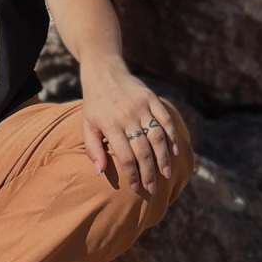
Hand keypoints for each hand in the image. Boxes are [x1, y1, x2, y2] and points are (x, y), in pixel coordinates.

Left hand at [79, 58, 180, 195]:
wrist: (104, 72)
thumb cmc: (94, 104)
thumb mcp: (86, 125)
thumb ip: (93, 149)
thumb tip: (100, 172)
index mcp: (110, 125)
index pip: (125, 156)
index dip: (133, 174)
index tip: (136, 188)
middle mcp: (127, 116)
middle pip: (143, 150)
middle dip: (149, 172)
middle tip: (152, 188)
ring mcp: (141, 107)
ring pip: (157, 136)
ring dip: (163, 157)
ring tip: (166, 174)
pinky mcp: (152, 98)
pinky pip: (165, 120)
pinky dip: (171, 136)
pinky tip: (174, 151)